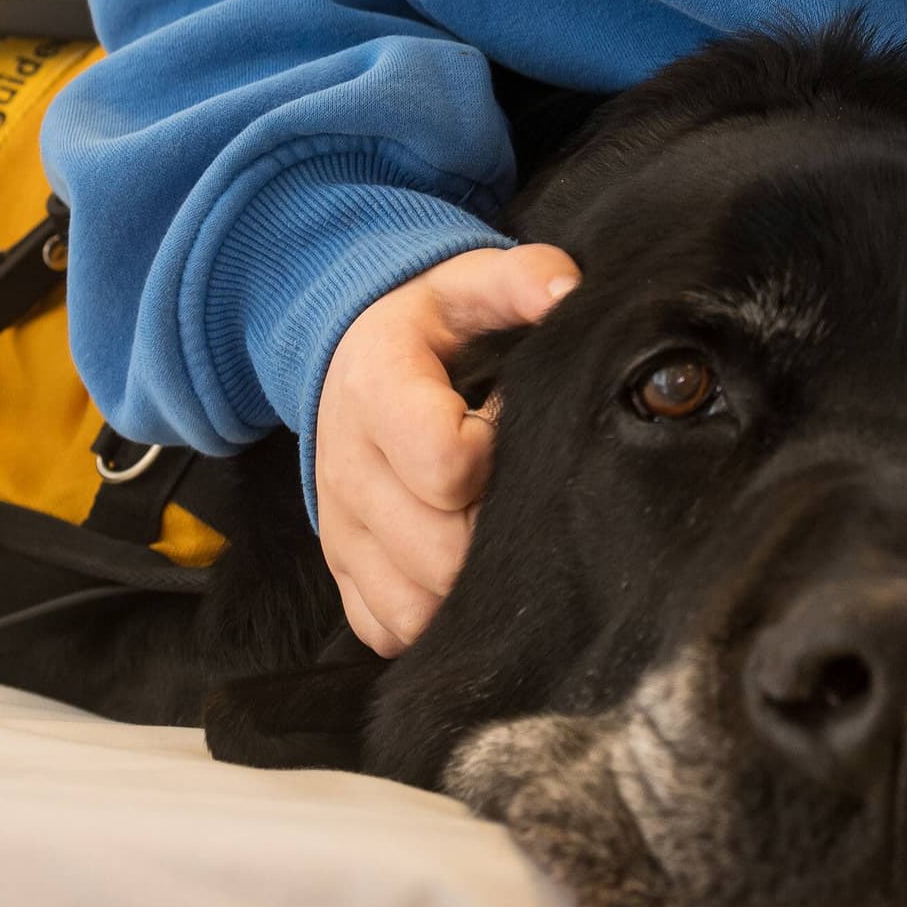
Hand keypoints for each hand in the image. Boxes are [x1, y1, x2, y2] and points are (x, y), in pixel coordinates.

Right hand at [314, 244, 576, 654]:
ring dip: (468, 585)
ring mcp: (339, 528)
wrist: (345, 357)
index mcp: (376, 390)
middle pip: (438, 551)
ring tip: (493, 528)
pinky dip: (431, 616)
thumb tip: (566, 290)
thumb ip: (519, 278)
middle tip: (516, 489)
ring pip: (414, 605)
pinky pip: (385, 628)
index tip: (510, 425)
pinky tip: (459, 570)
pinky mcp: (341, 569)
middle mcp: (345, 468)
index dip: (497, 456)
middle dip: (495, 531)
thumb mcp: (465, 283)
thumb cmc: (425, 327)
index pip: (445, 463)